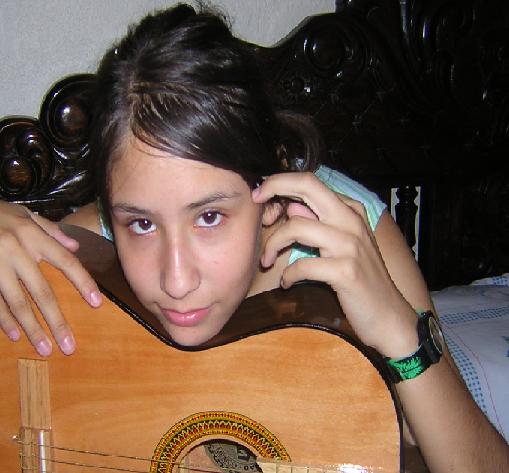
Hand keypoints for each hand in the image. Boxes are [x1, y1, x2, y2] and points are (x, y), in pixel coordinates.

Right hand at [0, 202, 101, 355]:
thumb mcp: (25, 213)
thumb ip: (51, 230)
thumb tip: (76, 247)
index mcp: (32, 236)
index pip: (66, 262)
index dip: (83, 282)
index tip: (97, 303)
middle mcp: (16, 252)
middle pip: (42, 292)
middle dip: (56, 321)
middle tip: (69, 346)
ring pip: (16, 303)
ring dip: (31, 329)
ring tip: (44, 349)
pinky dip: (3, 320)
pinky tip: (14, 336)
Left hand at [252, 172, 417, 355]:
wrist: (390, 316)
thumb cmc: (362, 280)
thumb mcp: (343, 244)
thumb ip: (319, 223)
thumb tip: (290, 207)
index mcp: (351, 210)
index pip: (312, 182)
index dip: (281, 182)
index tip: (260, 193)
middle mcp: (352, 221)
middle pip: (307, 187)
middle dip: (274, 187)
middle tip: (256, 203)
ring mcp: (350, 245)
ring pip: (296, 227)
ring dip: (273, 244)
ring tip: (267, 261)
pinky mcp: (346, 271)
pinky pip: (302, 265)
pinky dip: (287, 275)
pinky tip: (287, 283)